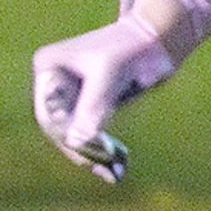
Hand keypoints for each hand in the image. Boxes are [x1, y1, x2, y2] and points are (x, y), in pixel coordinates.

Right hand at [30, 0, 182, 183]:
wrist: (160, 37)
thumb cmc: (134, 48)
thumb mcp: (112, 75)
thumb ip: (95, 106)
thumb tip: (79, 140)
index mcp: (49, 66)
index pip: (49, 111)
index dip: (66, 134)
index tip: (89, 152)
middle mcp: (54, 80)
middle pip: (60, 125)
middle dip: (82, 148)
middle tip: (106, 168)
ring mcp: (71, 93)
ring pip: (75, 132)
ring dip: (94, 153)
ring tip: (114, 173)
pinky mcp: (89, 103)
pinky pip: (90, 131)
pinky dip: (103, 148)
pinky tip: (118, 167)